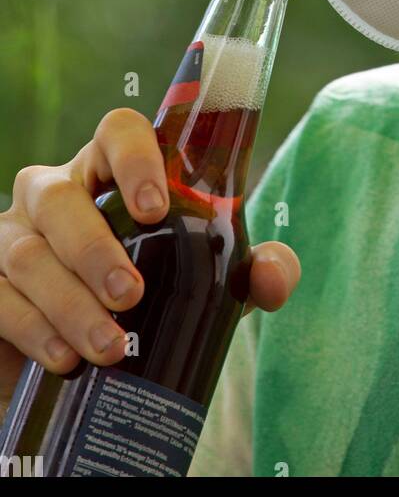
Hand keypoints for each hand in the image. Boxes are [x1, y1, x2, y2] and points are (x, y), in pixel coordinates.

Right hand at [0, 108, 300, 410]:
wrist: (81, 364)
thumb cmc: (151, 300)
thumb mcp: (207, 286)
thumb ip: (249, 274)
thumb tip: (274, 277)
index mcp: (110, 173)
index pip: (117, 132)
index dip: (134, 159)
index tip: (157, 209)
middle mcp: (54, 193)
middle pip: (60, 196)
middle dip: (95, 248)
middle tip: (132, 294)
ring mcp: (11, 237)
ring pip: (26, 252)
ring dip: (69, 301)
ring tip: (109, 345)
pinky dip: (33, 329)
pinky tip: (64, 359)